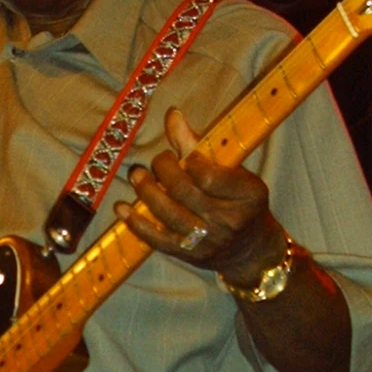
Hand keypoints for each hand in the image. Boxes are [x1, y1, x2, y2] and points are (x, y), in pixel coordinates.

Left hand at [116, 108, 282, 290]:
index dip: (188, 160)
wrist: (250, 250)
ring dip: (146, 190)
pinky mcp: (189, 255)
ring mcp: (208, 241)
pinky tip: (122, 208)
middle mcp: (229, 220)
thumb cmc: (241, 202)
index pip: (209, 175)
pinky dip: (136, 222)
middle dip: (163, 170)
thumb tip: (172, 115)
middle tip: (159, 161)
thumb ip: (201, 146)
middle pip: (184, 192)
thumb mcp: (235, 172)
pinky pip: (157, 239)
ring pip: (168, 213)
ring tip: (137, 175)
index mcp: (248, 195)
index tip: (182, 154)